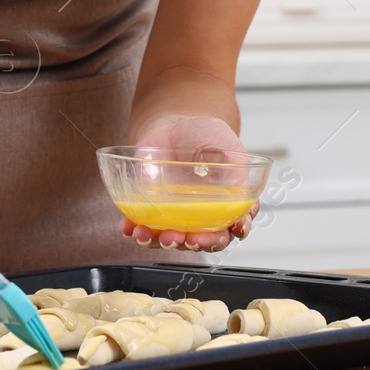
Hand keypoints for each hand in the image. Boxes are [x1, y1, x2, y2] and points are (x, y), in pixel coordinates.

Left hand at [120, 115, 259, 252]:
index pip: (232, 229)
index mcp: (226, 205)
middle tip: (190, 239)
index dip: (233, 233)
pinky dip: (136, 231)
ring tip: (156, 234)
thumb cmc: (206, 136)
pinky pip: (144, 228)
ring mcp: (176, 216)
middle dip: (196, 244)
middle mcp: (202, 217)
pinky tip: (131, 227)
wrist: (174, 125)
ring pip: (172, 240)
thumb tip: (239, 191)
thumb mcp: (228, 147)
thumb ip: (237, 170)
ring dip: (164, 242)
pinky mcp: (152, 210)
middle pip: (202, 241)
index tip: (231, 230)